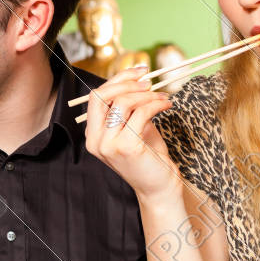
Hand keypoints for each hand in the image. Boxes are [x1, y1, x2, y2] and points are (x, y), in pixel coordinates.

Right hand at [82, 64, 182, 200]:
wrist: (159, 187)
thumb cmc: (148, 157)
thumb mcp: (134, 128)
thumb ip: (127, 109)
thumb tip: (136, 80)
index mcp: (93, 135)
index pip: (95, 97)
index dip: (117, 80)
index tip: (138, 73)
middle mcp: (96, 141)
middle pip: (101, 96)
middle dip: (126, 83)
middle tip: (149, 82)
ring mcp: (109, 145)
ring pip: (123, 103)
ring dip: (146, 95)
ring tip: (162, 97)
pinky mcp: (127, 147)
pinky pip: (141, 114)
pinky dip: (156, 104)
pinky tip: (166, 105)